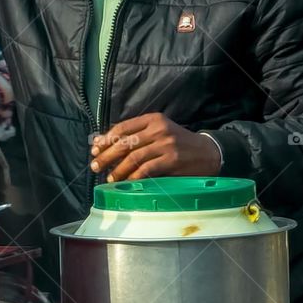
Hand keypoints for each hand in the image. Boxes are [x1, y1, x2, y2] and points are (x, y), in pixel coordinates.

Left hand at [90, 113, 220, 180]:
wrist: (208, 153)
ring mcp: (166, 144)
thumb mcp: (160, 132)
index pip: (123, 127)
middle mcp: (159, 129)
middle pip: (125, 142)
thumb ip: (138, 135)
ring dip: (118, 170)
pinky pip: (146, 169)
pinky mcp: (172, 160)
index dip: (106, 139)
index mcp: (154, 119)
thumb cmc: (179, 144)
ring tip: (109, 178)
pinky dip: (133, 177)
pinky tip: (126, 182)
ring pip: (133, 157)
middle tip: (95, 166)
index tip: (94, 149)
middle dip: (106, 155)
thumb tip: (106, 143)